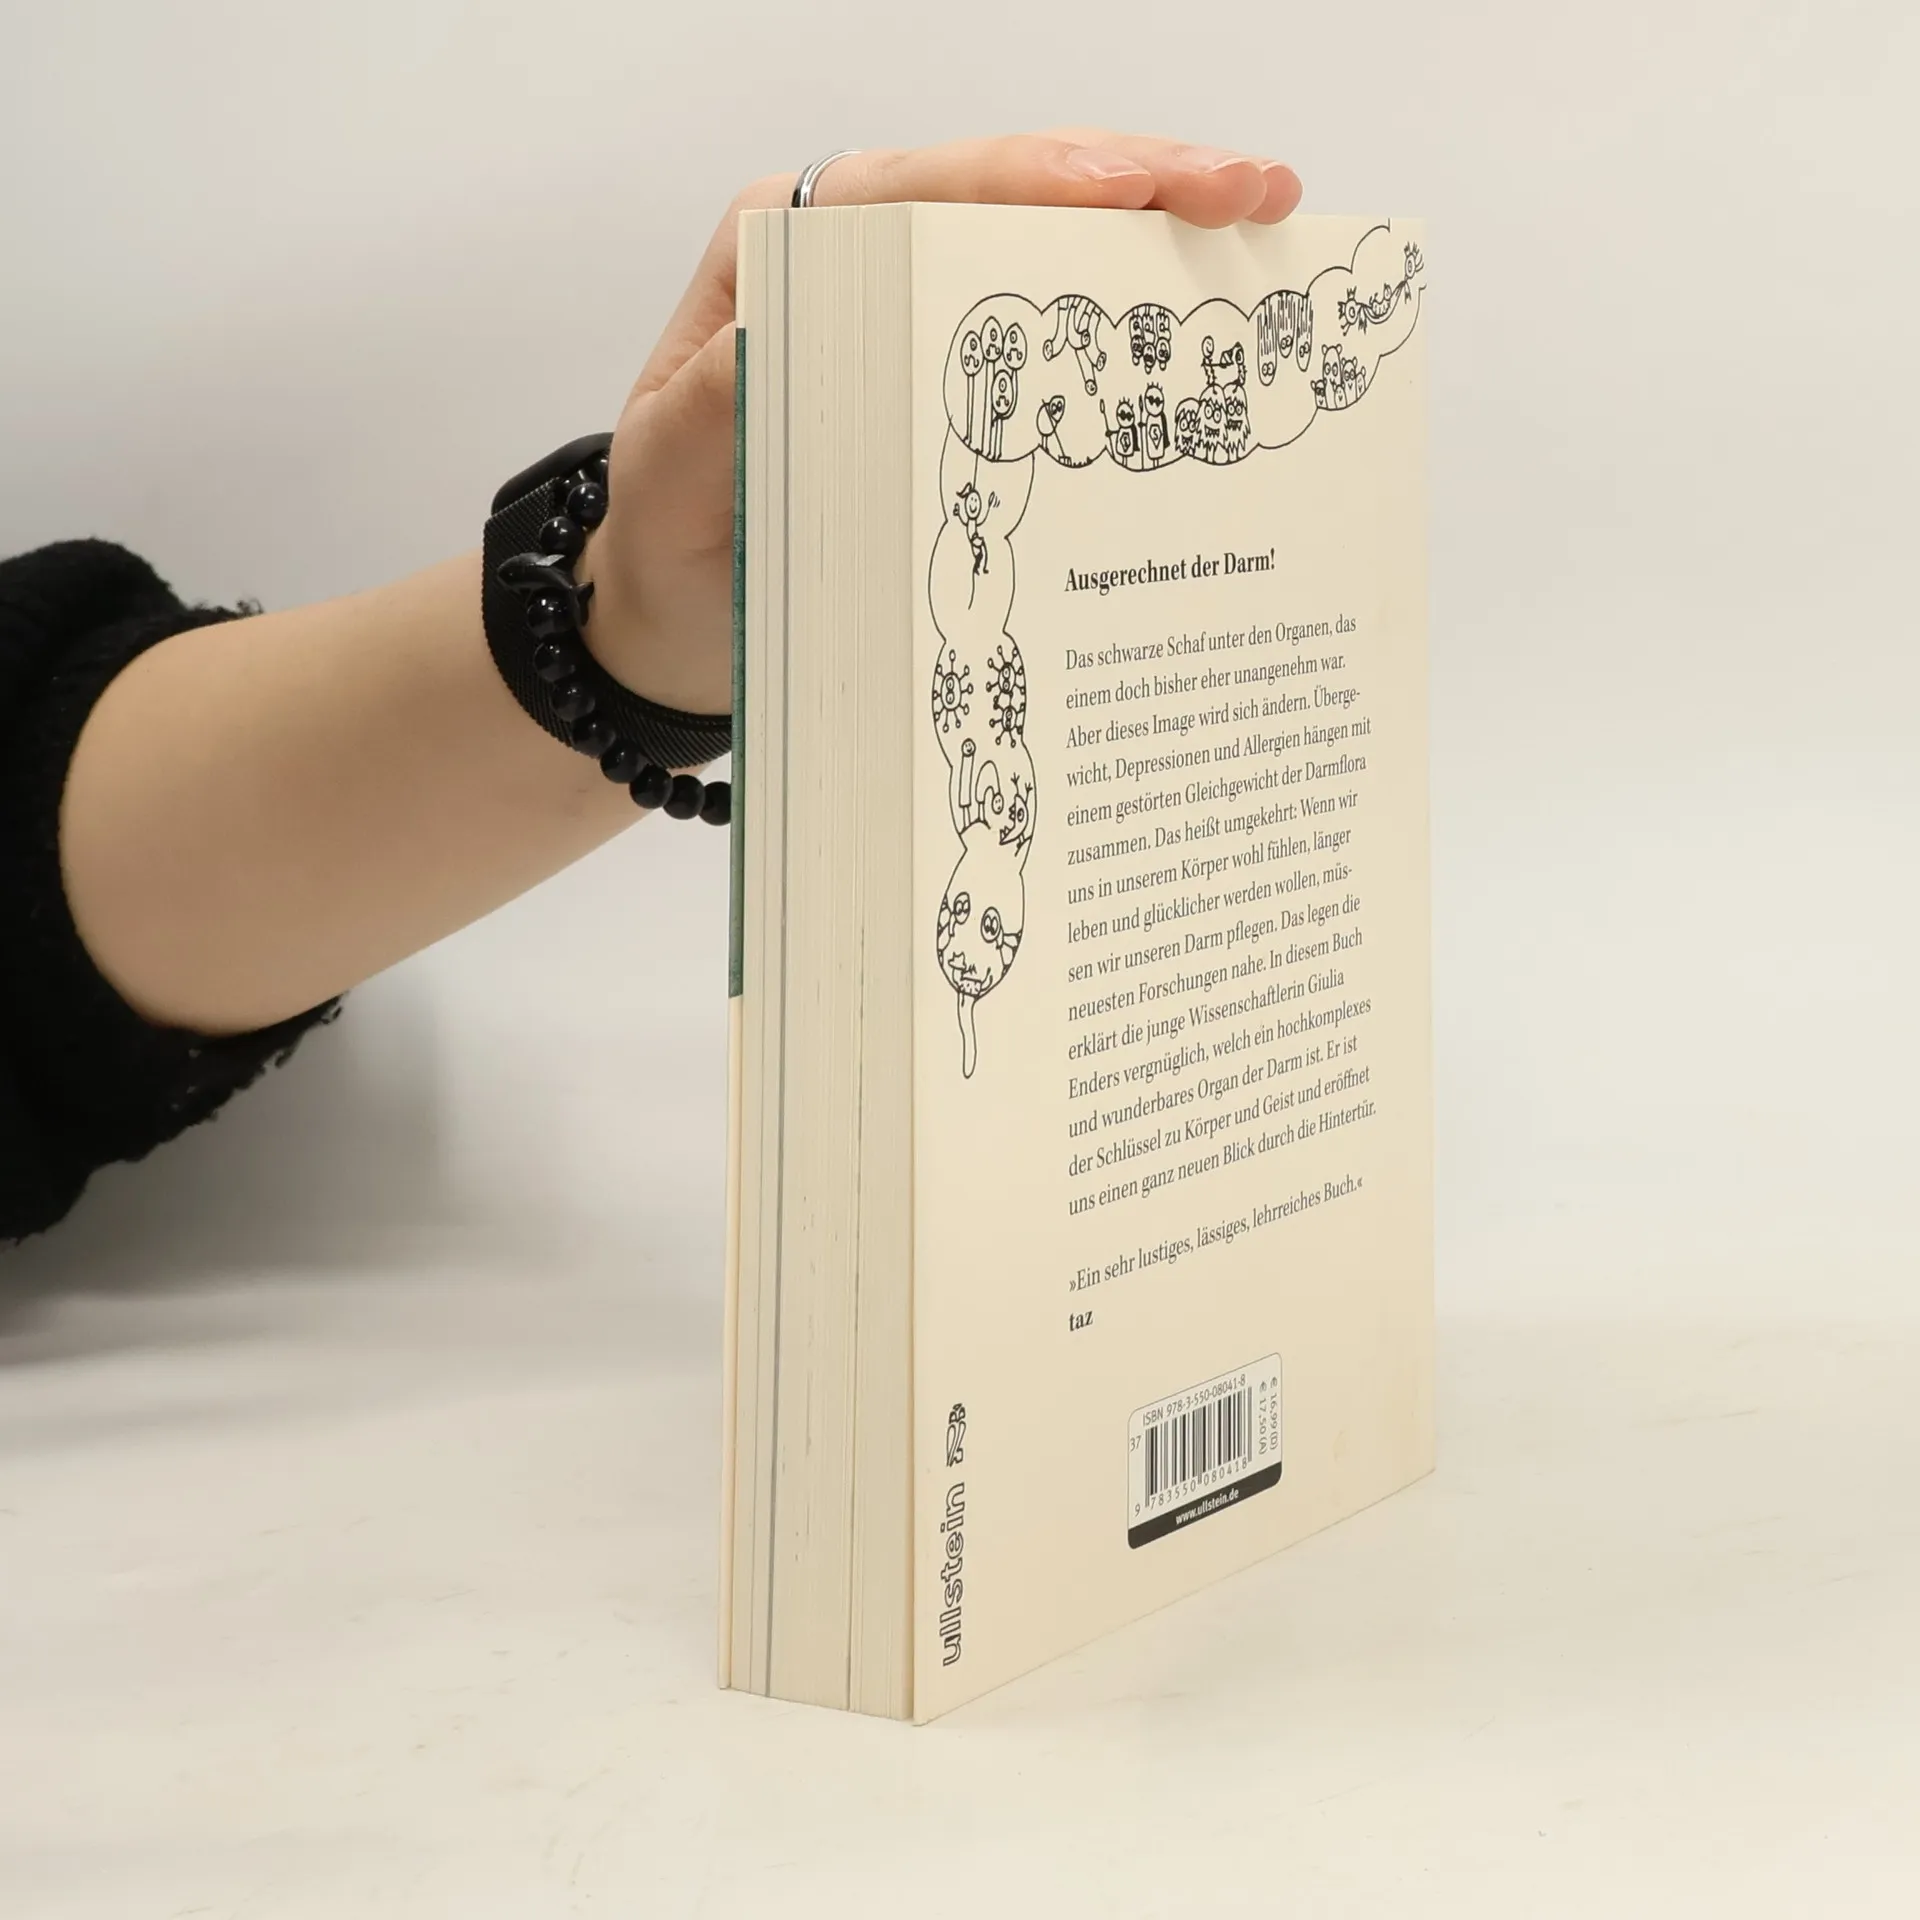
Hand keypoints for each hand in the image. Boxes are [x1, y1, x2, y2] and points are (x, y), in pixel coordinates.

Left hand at [580, 132, 1301, 716]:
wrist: (675, 626)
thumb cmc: (672, 546)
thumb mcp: (675, 481)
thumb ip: (720, 402)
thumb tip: (787, 334)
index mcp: (782, 259)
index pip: (917, 190)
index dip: (1033, 180)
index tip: (1128, 190)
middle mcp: (850, 265)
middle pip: (1002, 192)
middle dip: (1131, 179)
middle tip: (1244, 190)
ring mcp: (906, 314)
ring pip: (1038, 243)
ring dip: (1150, 228)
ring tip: (1255, 217)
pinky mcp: (945, 378)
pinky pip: (1041, 324)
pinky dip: (1123, 309)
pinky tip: (1198, 301)